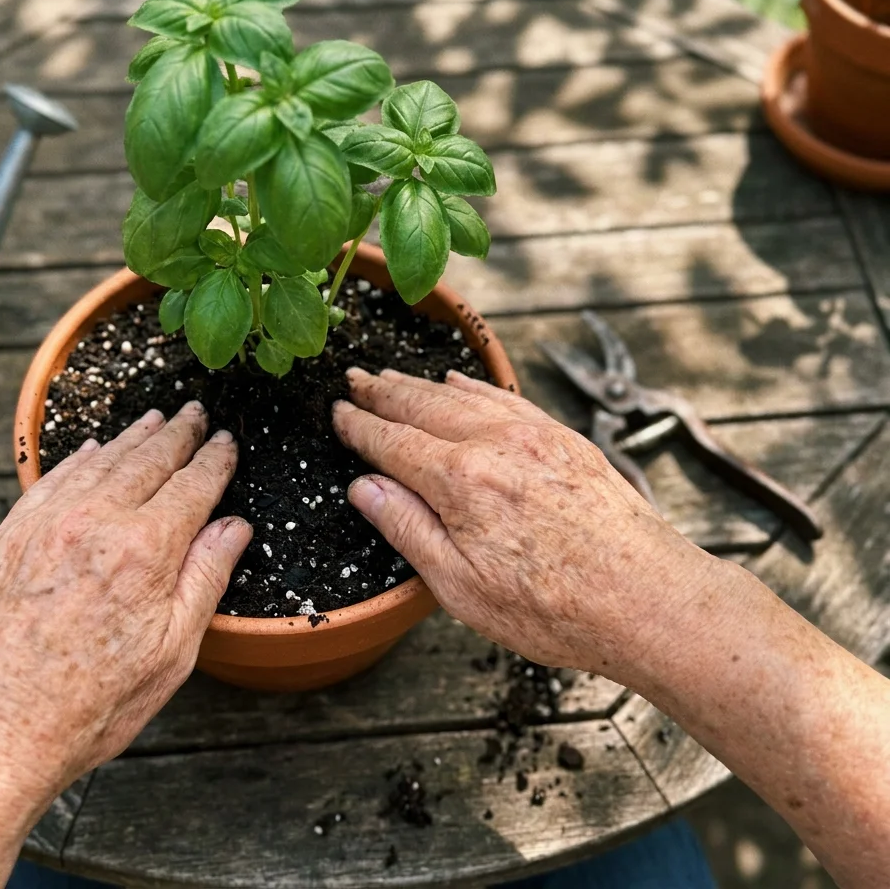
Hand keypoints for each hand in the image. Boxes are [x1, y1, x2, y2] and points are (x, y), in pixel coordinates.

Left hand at [0, 403, 249, 817]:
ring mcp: (45, 524)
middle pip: (146, 460)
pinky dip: (80, 457)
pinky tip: (93, 449)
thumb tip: (233, 526)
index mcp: (144, 550)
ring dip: (132, 438)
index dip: (214, 461)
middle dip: (177, 434)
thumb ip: (205, 578)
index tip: (227, 443)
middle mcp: (93, 521)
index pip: (192, 486)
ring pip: (99, 461)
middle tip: (194, 413)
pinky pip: (53, 478)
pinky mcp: (8, 536)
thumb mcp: (171, 654)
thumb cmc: (88, 707)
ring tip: (154, 421)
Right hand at [333, 368, 719, 676]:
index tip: (337, 413)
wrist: (648, 599)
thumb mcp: (460, 586)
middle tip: (354, 379)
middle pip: (423, 406)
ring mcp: (535, 436)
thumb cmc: (555, 608)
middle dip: (383, 392)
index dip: (360, 426)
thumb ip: (408, 528)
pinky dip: (473, 386)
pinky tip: (459, 382)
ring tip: (392, 377)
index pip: (392, 442)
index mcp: (461, 482)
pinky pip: (506, 398)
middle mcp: (496, 444)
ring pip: (463, 395)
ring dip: (421, 384)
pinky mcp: (566, 440)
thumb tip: (365, 487)